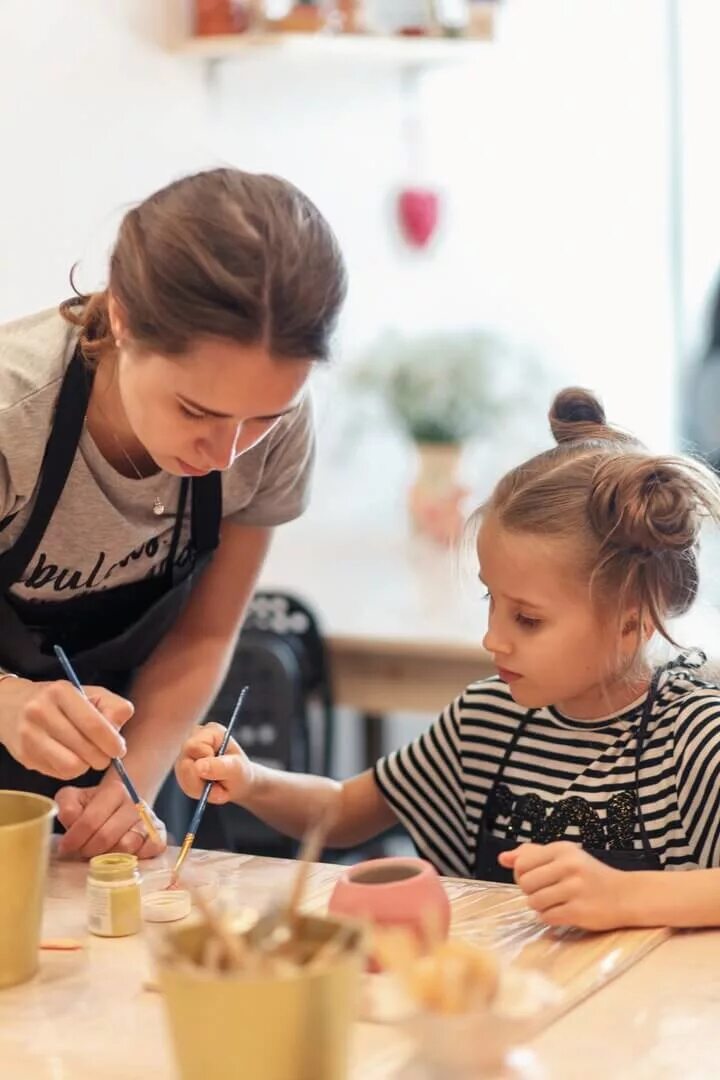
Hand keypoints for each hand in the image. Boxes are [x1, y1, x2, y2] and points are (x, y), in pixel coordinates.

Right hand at [0, 678, 131, 779]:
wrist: (11, 705)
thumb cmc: (59, 700)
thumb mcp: (89, 693)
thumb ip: (112, 707)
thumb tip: (117, 736)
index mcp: (61, 692)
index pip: (94, 725)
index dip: (113, 742)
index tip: (119, 749)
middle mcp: (41, 712)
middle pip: (86, 749)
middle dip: (102, 757)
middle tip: (103, 754)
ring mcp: (30, 735)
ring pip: (73, 766)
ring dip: (86, 765)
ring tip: (85, 755)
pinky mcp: (24, 756)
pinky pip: (59, 774)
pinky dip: (70, 770)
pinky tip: (67, 757)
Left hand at [55, 779, 165, 859]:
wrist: (122, 808)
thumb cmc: (94, 807)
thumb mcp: (75, 799)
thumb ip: (67, 806)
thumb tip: (72, 821)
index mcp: (114, 790)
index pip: (90, 820)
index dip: (74, 839)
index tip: (66, 847)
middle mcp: (135, 802)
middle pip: (106, 836)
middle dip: (88, 850)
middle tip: (82, 852)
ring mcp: (149, 819)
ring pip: (126, 847)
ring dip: (108, 856)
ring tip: (100, 853)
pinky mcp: (159, 835)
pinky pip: (148, 851)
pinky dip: (133, 857)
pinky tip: (122, 855)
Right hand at [175, 722, 253, 805]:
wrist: (238, 783)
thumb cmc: (240, 772)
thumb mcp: (236, 770)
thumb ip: (219, 767)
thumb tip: (197, 767)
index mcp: (211, 731)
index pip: (194, 747)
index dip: (206, 764)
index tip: (221, 770)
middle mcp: (195, 737)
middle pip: (183, 761)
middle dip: (200, 780)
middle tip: (218, 784)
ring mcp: (186, 751)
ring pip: (181, 774)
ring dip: (198, 787)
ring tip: (214, 785)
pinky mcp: (182, 765)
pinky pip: (182, 782)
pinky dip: (195, 790)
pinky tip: (206, 787)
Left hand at [499, 841, 631, 930]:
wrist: (625, 895)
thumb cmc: (589, 875)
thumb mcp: (564, 856)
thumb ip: (532, 854)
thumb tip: (503, 858)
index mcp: (562, 849)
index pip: (521, 864)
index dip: (522, 875)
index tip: (536, 878)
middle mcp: (569, 866)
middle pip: (525, 884)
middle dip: (531, 891)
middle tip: (548, 891)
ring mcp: (575, 889)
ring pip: (534, 902)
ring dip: (541, 906)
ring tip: (557, 901)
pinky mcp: (579, 911)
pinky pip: (547, 917)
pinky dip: (551, 917)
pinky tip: (564, 911)